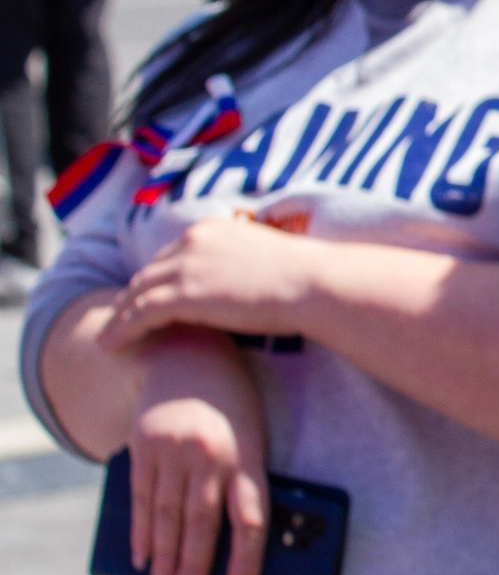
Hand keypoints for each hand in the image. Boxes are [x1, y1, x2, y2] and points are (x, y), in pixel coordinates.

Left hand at [101, 217, 320, 350]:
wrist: (315, 284)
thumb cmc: (307, 277)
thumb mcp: (266, 258)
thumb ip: (243, 264)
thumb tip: (249, 281)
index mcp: (212, 229)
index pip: (171, 254)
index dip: (155, 277)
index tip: (147, 296)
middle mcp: (192, 241)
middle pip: (149, 272)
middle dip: (131, 296)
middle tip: (120, 318)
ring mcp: (186, 267)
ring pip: (137, 293)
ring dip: (118, 316)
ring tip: (107, 336)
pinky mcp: (183, 294)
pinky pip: (139, 314)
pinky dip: (120, 330)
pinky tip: (109, 345)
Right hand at [126, 335, 269, 574]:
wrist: (189, 352)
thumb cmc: (234, 404)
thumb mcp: (253, 435)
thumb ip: (247, 479)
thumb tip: (244, 539)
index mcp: (249, 453)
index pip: (250, 518)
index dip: (245, 561)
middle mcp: (210, 455)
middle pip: (201, 525)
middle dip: (192, 570)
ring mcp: (173, 450)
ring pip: (166, 517)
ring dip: (163, 559)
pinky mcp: (143, 446)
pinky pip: (140, 498)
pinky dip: (140, 532)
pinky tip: (141, 557)